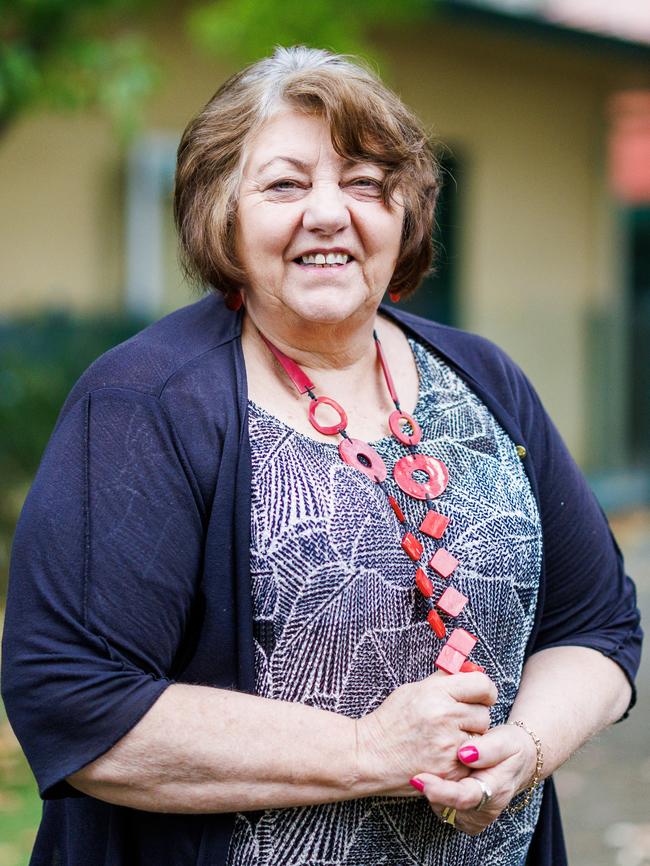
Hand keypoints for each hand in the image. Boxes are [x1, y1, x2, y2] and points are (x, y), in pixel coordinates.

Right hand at [356, 671, 496, 794]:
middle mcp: (445, 717)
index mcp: (436, 692)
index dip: (484, 690)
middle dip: (473, 716)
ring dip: (470, 738)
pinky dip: (463, 759)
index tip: (480, 695)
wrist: (370, 755)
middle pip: (484, 713)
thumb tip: (469, 670)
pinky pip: (473, 761)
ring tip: (445, 739)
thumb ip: (444, 680)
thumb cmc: (390, 721)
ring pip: (481, 738)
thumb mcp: (414, 690)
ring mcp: (450, 746)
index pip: (482, 684)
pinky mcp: (452, 771)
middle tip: (453, 721)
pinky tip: (443, 755)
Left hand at [410, 723, 538, 834]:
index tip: (419, 779)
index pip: (465, 797)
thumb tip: (464, 753)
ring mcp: (475, 817)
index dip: (440, 791)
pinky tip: (437, 777)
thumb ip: (488, 748)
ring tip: (432, 770)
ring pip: (443, 811)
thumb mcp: (505, 740)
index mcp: (496, 791)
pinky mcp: (466, 817)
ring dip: (433, 793)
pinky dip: (436, 795)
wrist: (518, 760)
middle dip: (431, 791)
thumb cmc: (510, 747)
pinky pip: (444, 811)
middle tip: (416, 773)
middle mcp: (486, 810)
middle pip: (450, 808)